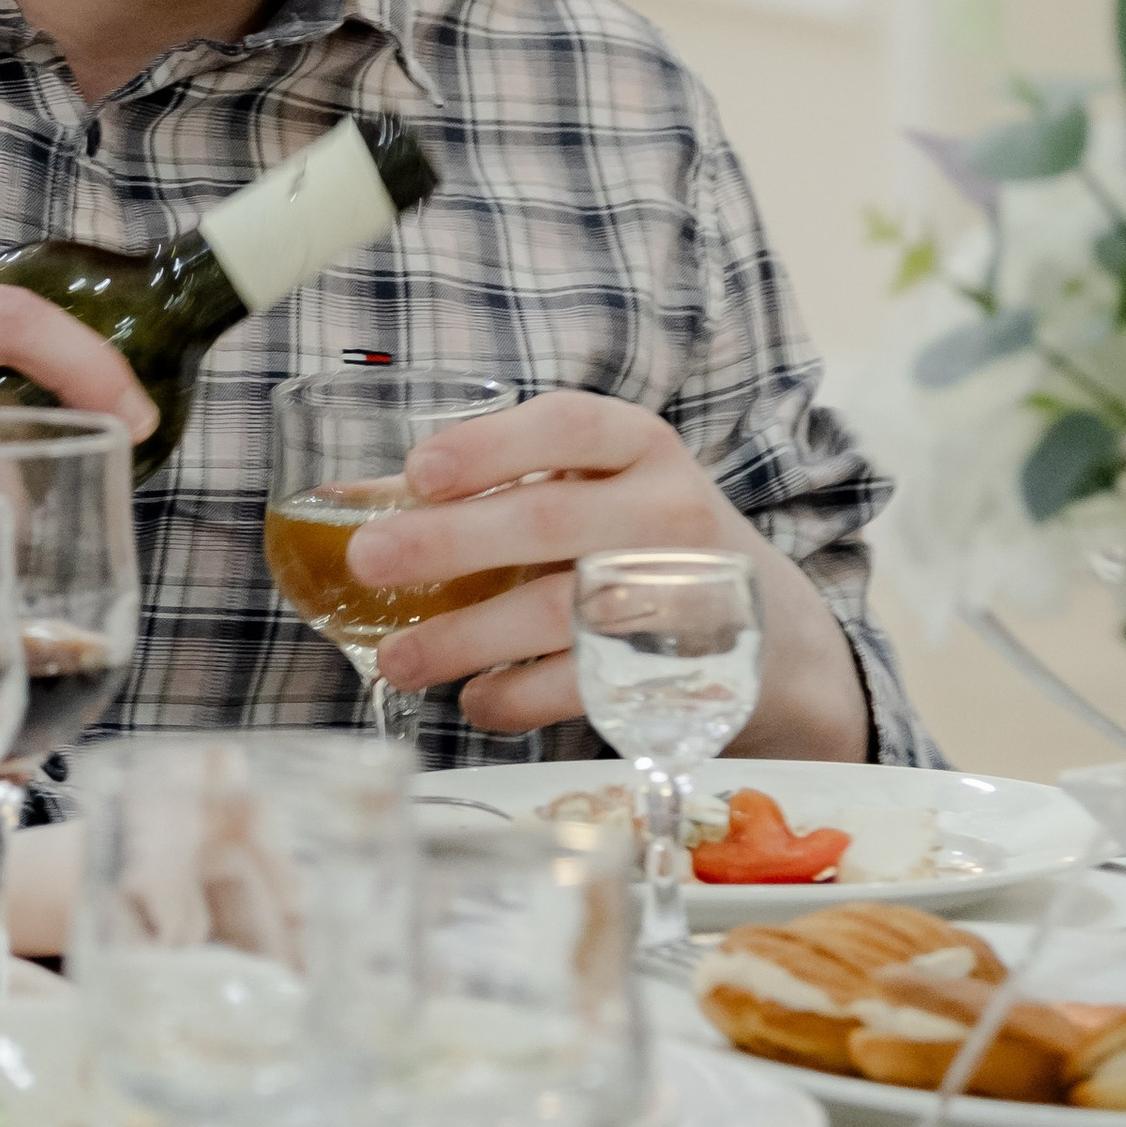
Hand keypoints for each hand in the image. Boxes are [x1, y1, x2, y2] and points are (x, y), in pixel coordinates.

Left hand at [345, 388, 871, 754]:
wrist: (777, 637)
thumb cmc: (643, 544)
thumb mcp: (592, 492)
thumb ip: (492, 487)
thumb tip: (348, 499)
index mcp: (640, 446)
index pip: (568, 426)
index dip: (490, 445)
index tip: (418, 470)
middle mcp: (669, 509)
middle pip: (550, 520)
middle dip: (450, 543)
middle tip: (368, 561)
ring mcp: (685, 592)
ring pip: (563, 612)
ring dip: (468, 637)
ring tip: (397, 659)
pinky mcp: (689, 671)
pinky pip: (590, 686)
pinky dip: (520, 697)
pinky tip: (476, 700)